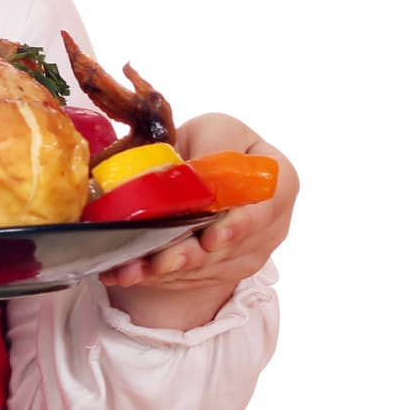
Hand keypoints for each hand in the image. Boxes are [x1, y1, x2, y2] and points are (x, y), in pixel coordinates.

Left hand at [98, 113, 297, 302]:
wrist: (200, 170)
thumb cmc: (211, 144)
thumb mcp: (215, 130)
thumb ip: (213, 148)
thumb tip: (198, 173)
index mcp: (279, 182)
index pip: (265, 209)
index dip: (239, 227)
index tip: (212, 238)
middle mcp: (272, 224)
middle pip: (232, 247)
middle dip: (192, 256)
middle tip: (161, 261)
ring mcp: (250, 251)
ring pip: (208, 268)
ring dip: (168, 271)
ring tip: (134, 269)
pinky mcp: (224, 269)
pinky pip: (192, 278)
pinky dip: (158, 277)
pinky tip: (129, 273)